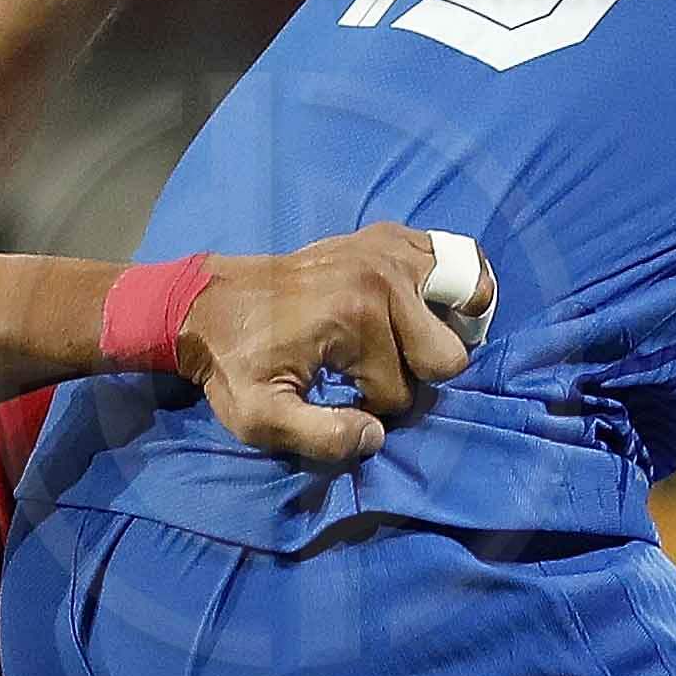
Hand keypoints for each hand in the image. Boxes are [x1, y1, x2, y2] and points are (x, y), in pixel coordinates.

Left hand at [179, 225, 487, 470]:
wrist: (207, 304)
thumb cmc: (233, 363)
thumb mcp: (260, 417)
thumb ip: (321, 437)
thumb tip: (377, 437)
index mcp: (357, 318)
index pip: (402, 393)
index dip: (375, 409)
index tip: (341, 398)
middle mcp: (382, 277)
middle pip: (446, 353)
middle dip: (414, 375)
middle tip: (372, 371)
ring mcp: (387, 250)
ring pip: (467, 295)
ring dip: (445, 327)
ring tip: (412, 341)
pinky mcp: (384, 237)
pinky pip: (451, 256)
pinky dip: (447, 284)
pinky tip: (422, 306)